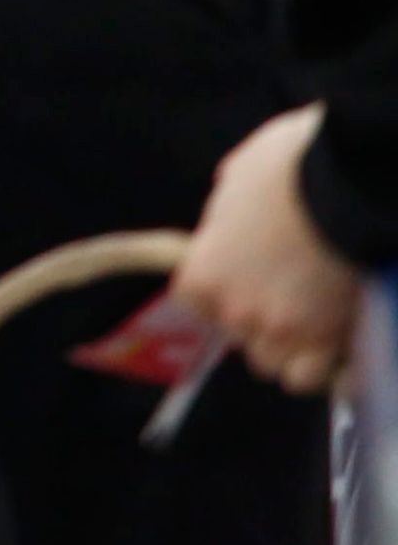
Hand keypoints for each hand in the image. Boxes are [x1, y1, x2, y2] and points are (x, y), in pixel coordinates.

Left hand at [173, 105, 364, 393]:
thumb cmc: (290, 166)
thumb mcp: (238, 176)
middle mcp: (234, 310)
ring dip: (295, 351)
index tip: (246, 283)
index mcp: (202, 271)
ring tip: (319, 324)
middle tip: (292, 297)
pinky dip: (329, 368)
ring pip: (279, 367)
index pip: (197, 305)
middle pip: (241, 339)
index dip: (224, 295)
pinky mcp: (330, 340)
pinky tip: (341, 345)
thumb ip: (227, 211)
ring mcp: (283, 330)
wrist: (347, 182)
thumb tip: (230, 217)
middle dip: (263, 322)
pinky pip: (319, 378)